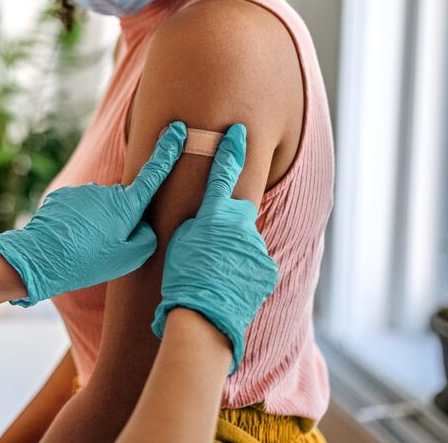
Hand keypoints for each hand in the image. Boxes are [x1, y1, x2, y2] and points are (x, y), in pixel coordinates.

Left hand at [0, 122, 186, 306]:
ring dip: (97, 222)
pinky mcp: (64, 195)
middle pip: (123, 202)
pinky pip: (79, 207)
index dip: (168, 150)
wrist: (40, 258)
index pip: (154, 173)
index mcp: (126, 205)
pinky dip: (78, 221)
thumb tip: (144, 224)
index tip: (177, 128)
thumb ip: (147, 237)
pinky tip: (69, 238)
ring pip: (100, 206)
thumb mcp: (129, 259)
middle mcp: (106, 191)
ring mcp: (83, 191)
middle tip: (105, 247)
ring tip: (84, 246)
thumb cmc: (88, 262)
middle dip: (120, 219)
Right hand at [151, 124, 279, 373]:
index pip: (224, 172)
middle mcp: (242, 225)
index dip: (230, 150)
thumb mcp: (180, 242)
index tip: (238, 132)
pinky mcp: (267, 268)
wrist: (204, 315)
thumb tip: (208, 221)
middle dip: (228, 220)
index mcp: (215, 214)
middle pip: (238, 212)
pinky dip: (242, 271)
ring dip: (233, 252)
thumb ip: (197, 224)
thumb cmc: (182, 278)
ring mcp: (257, 247)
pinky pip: (254, 263)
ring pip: (245, 241)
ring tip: (214, 274)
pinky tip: (228, 286)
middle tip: (210, 243)